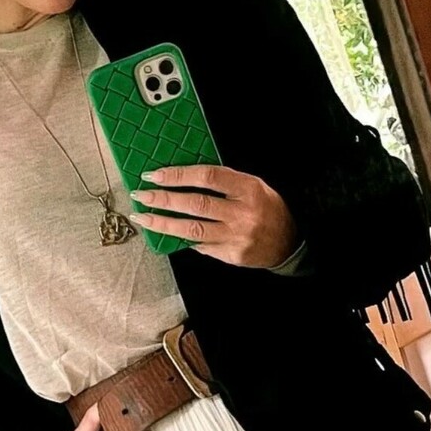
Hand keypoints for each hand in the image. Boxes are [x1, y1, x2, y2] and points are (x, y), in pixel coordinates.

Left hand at [128, 164, 298, 267]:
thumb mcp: (252, 186)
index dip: (178, 175)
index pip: (207, 177)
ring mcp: (235, 237)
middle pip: (195, 204)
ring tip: (144, 216)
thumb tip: (184, 177)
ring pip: (192, 229)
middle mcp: (242, 213)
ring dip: (163, 222)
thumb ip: (223, 181)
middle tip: (143, 194)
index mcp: (247, 188)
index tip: (156, 175)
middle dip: (163, 199)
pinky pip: (200, 245)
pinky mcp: (230, 255)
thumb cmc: (267, 208)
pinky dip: (181, 238)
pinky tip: (166, 232)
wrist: (288, 242)